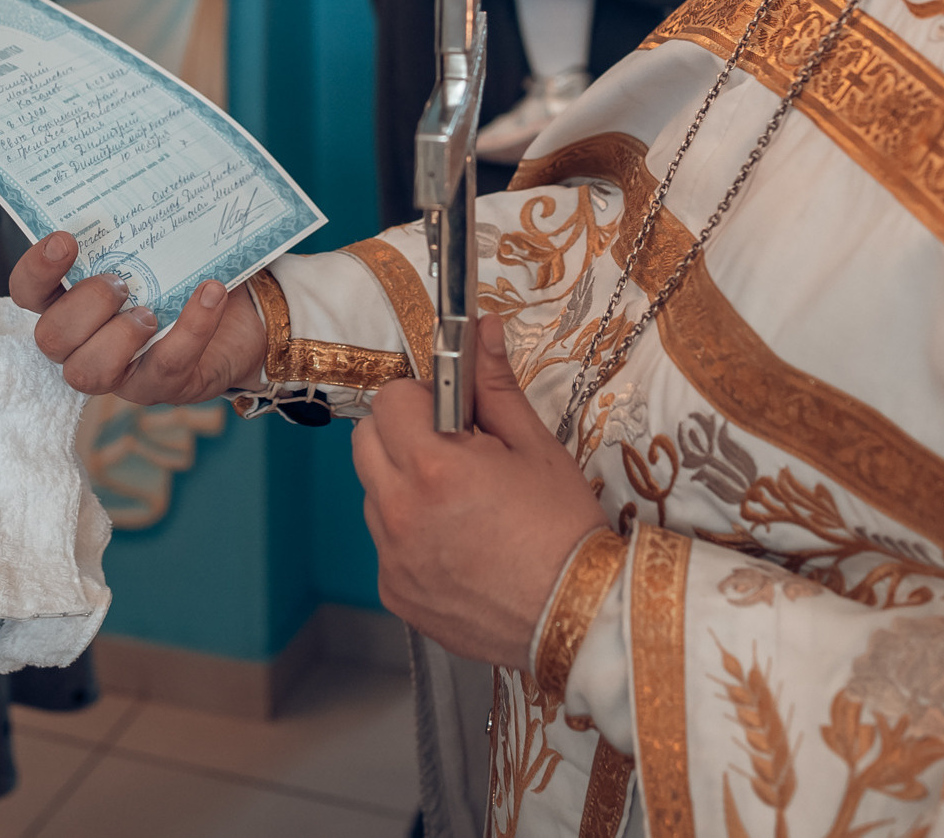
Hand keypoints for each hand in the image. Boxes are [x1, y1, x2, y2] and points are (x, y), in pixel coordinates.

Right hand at [7, 231, 266, 404]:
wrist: (241, 317)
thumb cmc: (183, 276)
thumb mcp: (154, 247)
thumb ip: (134, 224)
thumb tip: (139, 163)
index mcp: (71, 301)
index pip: (27, 292)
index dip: (36, 270)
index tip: (66, 239)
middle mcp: (84, 342)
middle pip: (50, 338)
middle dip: (84, 306)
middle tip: (120, 282)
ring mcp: (119, 372)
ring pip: (88, 372)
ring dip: (117, 336)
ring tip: (150, 310)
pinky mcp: (161, 386)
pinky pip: (167, 364)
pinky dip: (191, 326)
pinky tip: (210, 293)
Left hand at [351, 319, 604, 668]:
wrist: (578, 615)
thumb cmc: (563, 526)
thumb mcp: (535, 446)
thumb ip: (494, 386)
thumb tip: (480, 328)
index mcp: (432, 465)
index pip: (388, 399)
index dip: (421, 398)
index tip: (452, 413)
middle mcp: (399, 511)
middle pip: (365, 442)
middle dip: (401, 433)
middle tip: (453, 451)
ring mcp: (392, 557)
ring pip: (372, 493)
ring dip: (403, 484)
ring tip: (460, 503)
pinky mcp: (394, 593)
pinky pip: (385, 544)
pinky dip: (410, 535)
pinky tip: (458, 545)